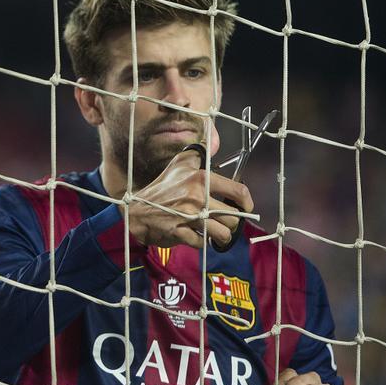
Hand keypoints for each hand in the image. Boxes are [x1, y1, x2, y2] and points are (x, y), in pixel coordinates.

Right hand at [125, 145, 253, 248]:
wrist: (137, 209)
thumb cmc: (161, 187)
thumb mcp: (179, 164)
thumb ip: (198, 153)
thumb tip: (212, 142)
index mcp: (201, 179)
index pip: (238, 191)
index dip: (247, 203)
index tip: (246, 208)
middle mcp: (196, 196)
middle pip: (232, 217)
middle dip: (230, 223)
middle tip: (224, 223)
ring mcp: (188, 216)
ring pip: (221, 233)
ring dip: (220, 236)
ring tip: (215, 233)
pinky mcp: (179, 232)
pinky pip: (202, 242)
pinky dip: (201, 242)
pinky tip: (196, 236)